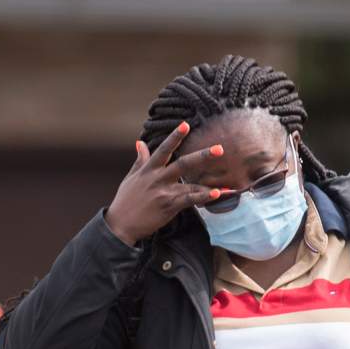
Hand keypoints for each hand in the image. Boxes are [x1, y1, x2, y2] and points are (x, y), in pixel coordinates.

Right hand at [105, 121, 232, 246]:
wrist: (120, 224)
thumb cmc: (126, 200)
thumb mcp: (131, 177)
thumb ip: (140, 160)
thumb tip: (140, 143)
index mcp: (149, 169)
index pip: (164, 149)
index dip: (175, 136)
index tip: (186, 124)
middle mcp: (157, 178)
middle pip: (183, 163)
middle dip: (202, 156)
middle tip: (220, 149)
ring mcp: (164, 192)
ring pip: (190, 185)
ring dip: (210, 185)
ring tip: (229, 185)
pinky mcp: (168, 206)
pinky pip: (190, 201)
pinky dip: (203, 197)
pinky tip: (217, 194)